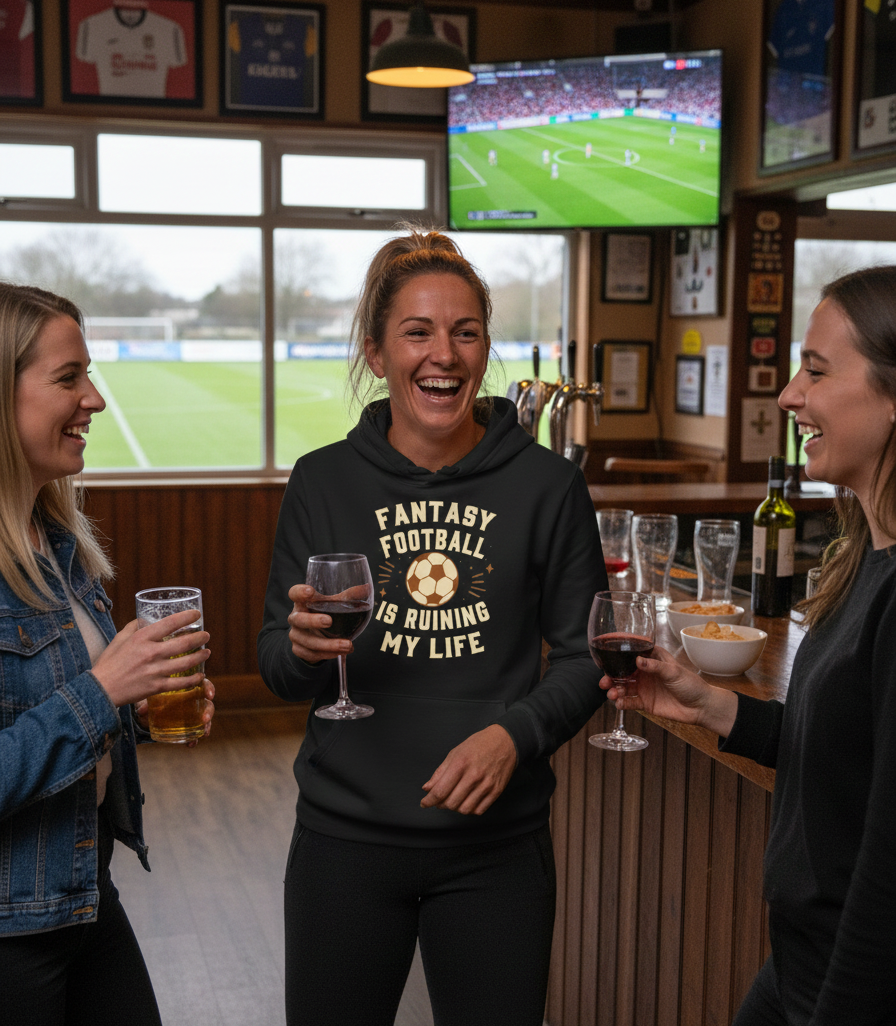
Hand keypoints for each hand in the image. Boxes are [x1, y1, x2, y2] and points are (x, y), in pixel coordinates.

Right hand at [92, 610, 210, 708]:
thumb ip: (133, 627)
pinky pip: (181, 683)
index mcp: (142, 637)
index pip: (170, 623)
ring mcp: (155, 670)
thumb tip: (144, 619)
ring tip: (207, 652)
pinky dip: (193, 680)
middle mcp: (151, 652)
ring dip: (200, 656)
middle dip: (200, 637)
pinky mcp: (156, 687)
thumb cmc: (109, 663)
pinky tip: (200, 676)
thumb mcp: (119, 639)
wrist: (100, 689)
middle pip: (184, 642)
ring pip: (186, 662)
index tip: (197, 614)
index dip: (187, 617)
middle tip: (206, 635)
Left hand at [134, 677, 215, 747]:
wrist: (147, 713)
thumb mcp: (148, 698)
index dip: (209, 688)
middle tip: (204, 718)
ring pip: (205, 720)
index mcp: (188, 689)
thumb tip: (142, 710)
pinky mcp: (188, 728)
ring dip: (207, 726)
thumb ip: (146, 703)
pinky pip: (195, 733)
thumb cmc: (152, 699)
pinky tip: (191, 744)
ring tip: (203, 733)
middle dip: (209, 711)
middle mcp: (194, 702)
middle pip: (208, 704)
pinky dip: (195, 739)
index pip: (203, 685)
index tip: (209, 695)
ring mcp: (193, 716)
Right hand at [286, 583, 351, 663]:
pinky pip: (311, 654)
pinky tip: (340, 653)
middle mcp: (296, 618)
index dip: (300, 592)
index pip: (294, 593)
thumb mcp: (333, 603)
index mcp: (302, 602)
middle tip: (329, 621)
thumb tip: (366, 588)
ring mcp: (296, 635)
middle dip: (313, 621)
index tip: (310, 591)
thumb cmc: (322, 613)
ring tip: (347, 645)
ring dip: (328, 644)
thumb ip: (348, 596)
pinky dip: (327, 654)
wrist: (313, 636)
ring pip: (308, 641)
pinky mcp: (299, 649)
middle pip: (299, 619)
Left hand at [420, 724, 517, 815]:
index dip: (429, 800)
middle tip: (440, 800)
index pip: (440, 791)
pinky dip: (470, 809)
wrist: (505, 741)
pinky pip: (479, 810)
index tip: (425, 803)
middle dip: (441, 804)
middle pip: (451, 803)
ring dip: (456, 808)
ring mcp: (486, 785)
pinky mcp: (496, 791)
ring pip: (465, 809)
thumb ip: (440, 772)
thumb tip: (427, 788)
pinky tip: (467, 800)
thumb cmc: (479, 744)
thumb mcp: (455, 752)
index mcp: (460, 764)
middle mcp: (473, 776)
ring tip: (454, 799)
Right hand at [602, 645, 737, 737]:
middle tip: (604, 681)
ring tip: (612, 694)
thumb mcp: (674, 672)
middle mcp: (645, 672)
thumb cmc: (691, 684)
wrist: (700, 707)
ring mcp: (644, 687)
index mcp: (652, 660)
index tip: (607, 657)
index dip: (618, 656)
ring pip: (623, 687)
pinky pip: (629, 702)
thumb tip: (639, 660)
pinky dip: (621, 703)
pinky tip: (618, 703)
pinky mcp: (645, 702)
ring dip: (615, 690)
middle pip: (623, 672)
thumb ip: (655, 667)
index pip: (632, 654)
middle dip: (611, 676)